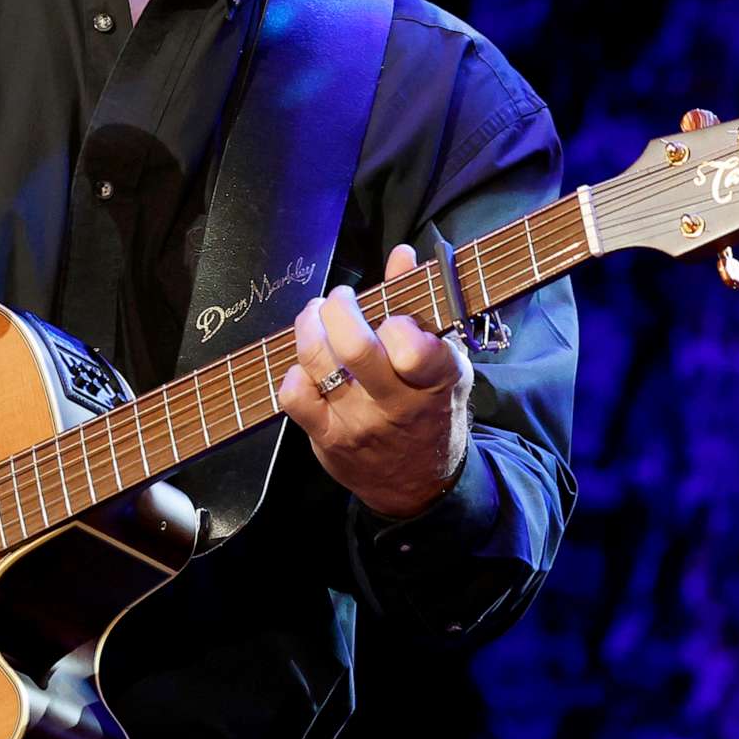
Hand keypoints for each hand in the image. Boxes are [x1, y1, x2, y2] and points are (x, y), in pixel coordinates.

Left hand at [276, 243, 471, 518]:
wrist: (420, 484)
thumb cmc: (432, 410)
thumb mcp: (444, 361)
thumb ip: (420, 305)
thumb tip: (401, 254)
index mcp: (435, 380)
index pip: (411, 346)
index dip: (395, 321)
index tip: (390, 317)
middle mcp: (396, 404)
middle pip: (354, 346)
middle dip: (338, 307)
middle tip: (340, 300)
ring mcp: (358, 423)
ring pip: (319, 363)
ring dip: (309, 326)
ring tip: (315, 315)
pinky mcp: (328, 438)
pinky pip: (295, 396)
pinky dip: (294, 371)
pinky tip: (306, 365)